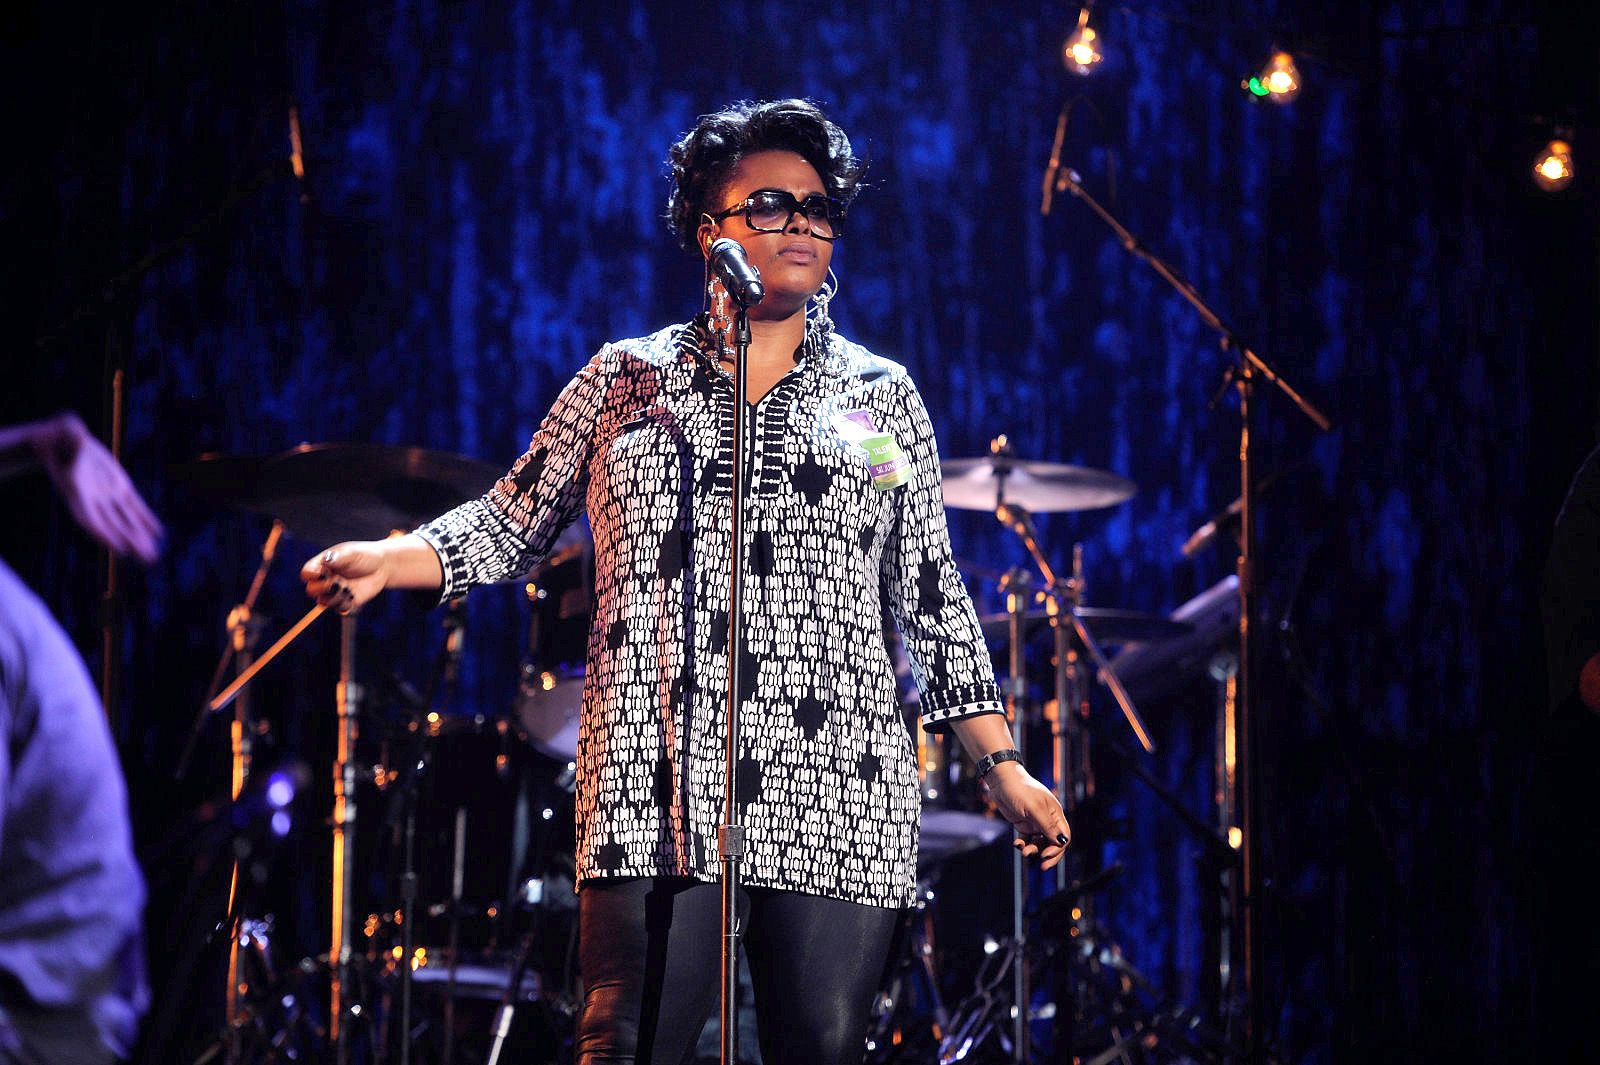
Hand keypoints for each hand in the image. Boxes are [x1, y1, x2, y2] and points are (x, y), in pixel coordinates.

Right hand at [36, 412, 162, 562]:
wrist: (63, 438)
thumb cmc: (59, 434)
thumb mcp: (63, 431)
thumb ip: (70, 437)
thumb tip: (79, 439)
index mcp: (76, 489)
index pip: (88, 517)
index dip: (104, 533)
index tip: (120, 548)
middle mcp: (92, 497)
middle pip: (111, 525)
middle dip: (130, 541)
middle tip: (148, 559)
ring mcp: (106, 494)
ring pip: (125, 519)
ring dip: (139, 536)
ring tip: (153, 556)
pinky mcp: (118, 486)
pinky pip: (134, 506)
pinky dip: (145, 518)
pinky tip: (159, 532)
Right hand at [300, 542, 390, 614]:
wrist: (382, 567)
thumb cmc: (365, 555)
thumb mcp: (353, 552)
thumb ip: (339, 557)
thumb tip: (326, 559)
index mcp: (322, 566)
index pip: (307, 573)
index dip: (310, 575)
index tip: (321, 573)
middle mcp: (325, 580)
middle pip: (312, 590)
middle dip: (322, 589)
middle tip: (336, 583)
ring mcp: (334, 592)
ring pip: (324, 602)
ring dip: (335, 597)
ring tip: (348, 589)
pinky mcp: (346, 602)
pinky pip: (339, 609)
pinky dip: (345, 605)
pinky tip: (353, 597)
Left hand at [983, 762, 1071, 869]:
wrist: (1001, 780)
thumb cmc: (1020, 790)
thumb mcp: (1034, 808)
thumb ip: (1048, 825)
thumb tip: (1062, 842)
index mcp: (1055, 813)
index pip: (1064, 836)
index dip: (1058, 848)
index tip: (1046, 855)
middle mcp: (1048, 819)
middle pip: (1054, 843)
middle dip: (1049, 855)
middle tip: (1043, 866)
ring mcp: (1035, 822)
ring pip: (1040, 843)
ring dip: (1034, 850)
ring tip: (1023, 850)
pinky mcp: (1024, 823)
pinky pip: (1027, 839)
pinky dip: (1023, 844)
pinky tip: (1017, 845)